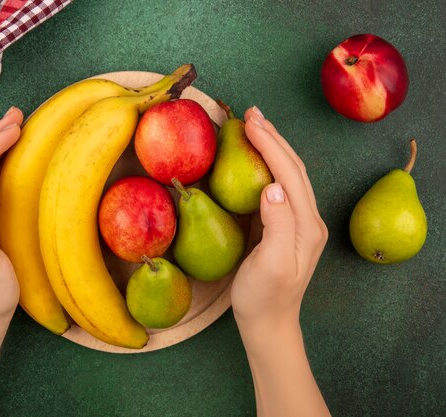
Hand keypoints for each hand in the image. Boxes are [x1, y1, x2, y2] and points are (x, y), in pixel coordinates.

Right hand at [231, 106, 327, 331]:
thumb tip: (271, 186)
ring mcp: (300, 223)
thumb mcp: (269, 265)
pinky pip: (281, 186)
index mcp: (306, 225)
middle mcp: (309, 219)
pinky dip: (269, 164)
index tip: (249, 121)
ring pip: (289, 174)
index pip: (289, 173)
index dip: (270, 145)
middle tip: (251, 113)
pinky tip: (256, 157)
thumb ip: (277, 224)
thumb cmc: (263, 298)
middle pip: (294, 167)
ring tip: (255, 126)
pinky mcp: (288, 227)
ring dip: (273, 147)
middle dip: (274, 137)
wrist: (269, 324)